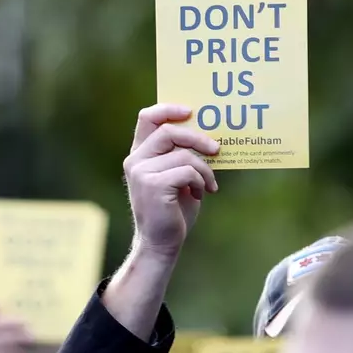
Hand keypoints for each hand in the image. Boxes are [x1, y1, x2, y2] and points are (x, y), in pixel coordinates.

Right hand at [123, 104, 218, 258]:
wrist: (162, 243)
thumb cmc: (173, 210)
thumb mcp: (177, 176)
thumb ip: (182, 155)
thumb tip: (209, 136)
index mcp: (139, 154)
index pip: (147, 118)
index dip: (168, 109)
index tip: (191, 112)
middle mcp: (136, 160)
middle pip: (169, 131)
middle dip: (198, 138)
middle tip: (217, 149)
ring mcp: (141, 172)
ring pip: (184, 155)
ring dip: (204, 170)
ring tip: (209, 185)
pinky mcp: (153, 185)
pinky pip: (187, 171)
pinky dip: (201, 182)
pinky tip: (201, 194)